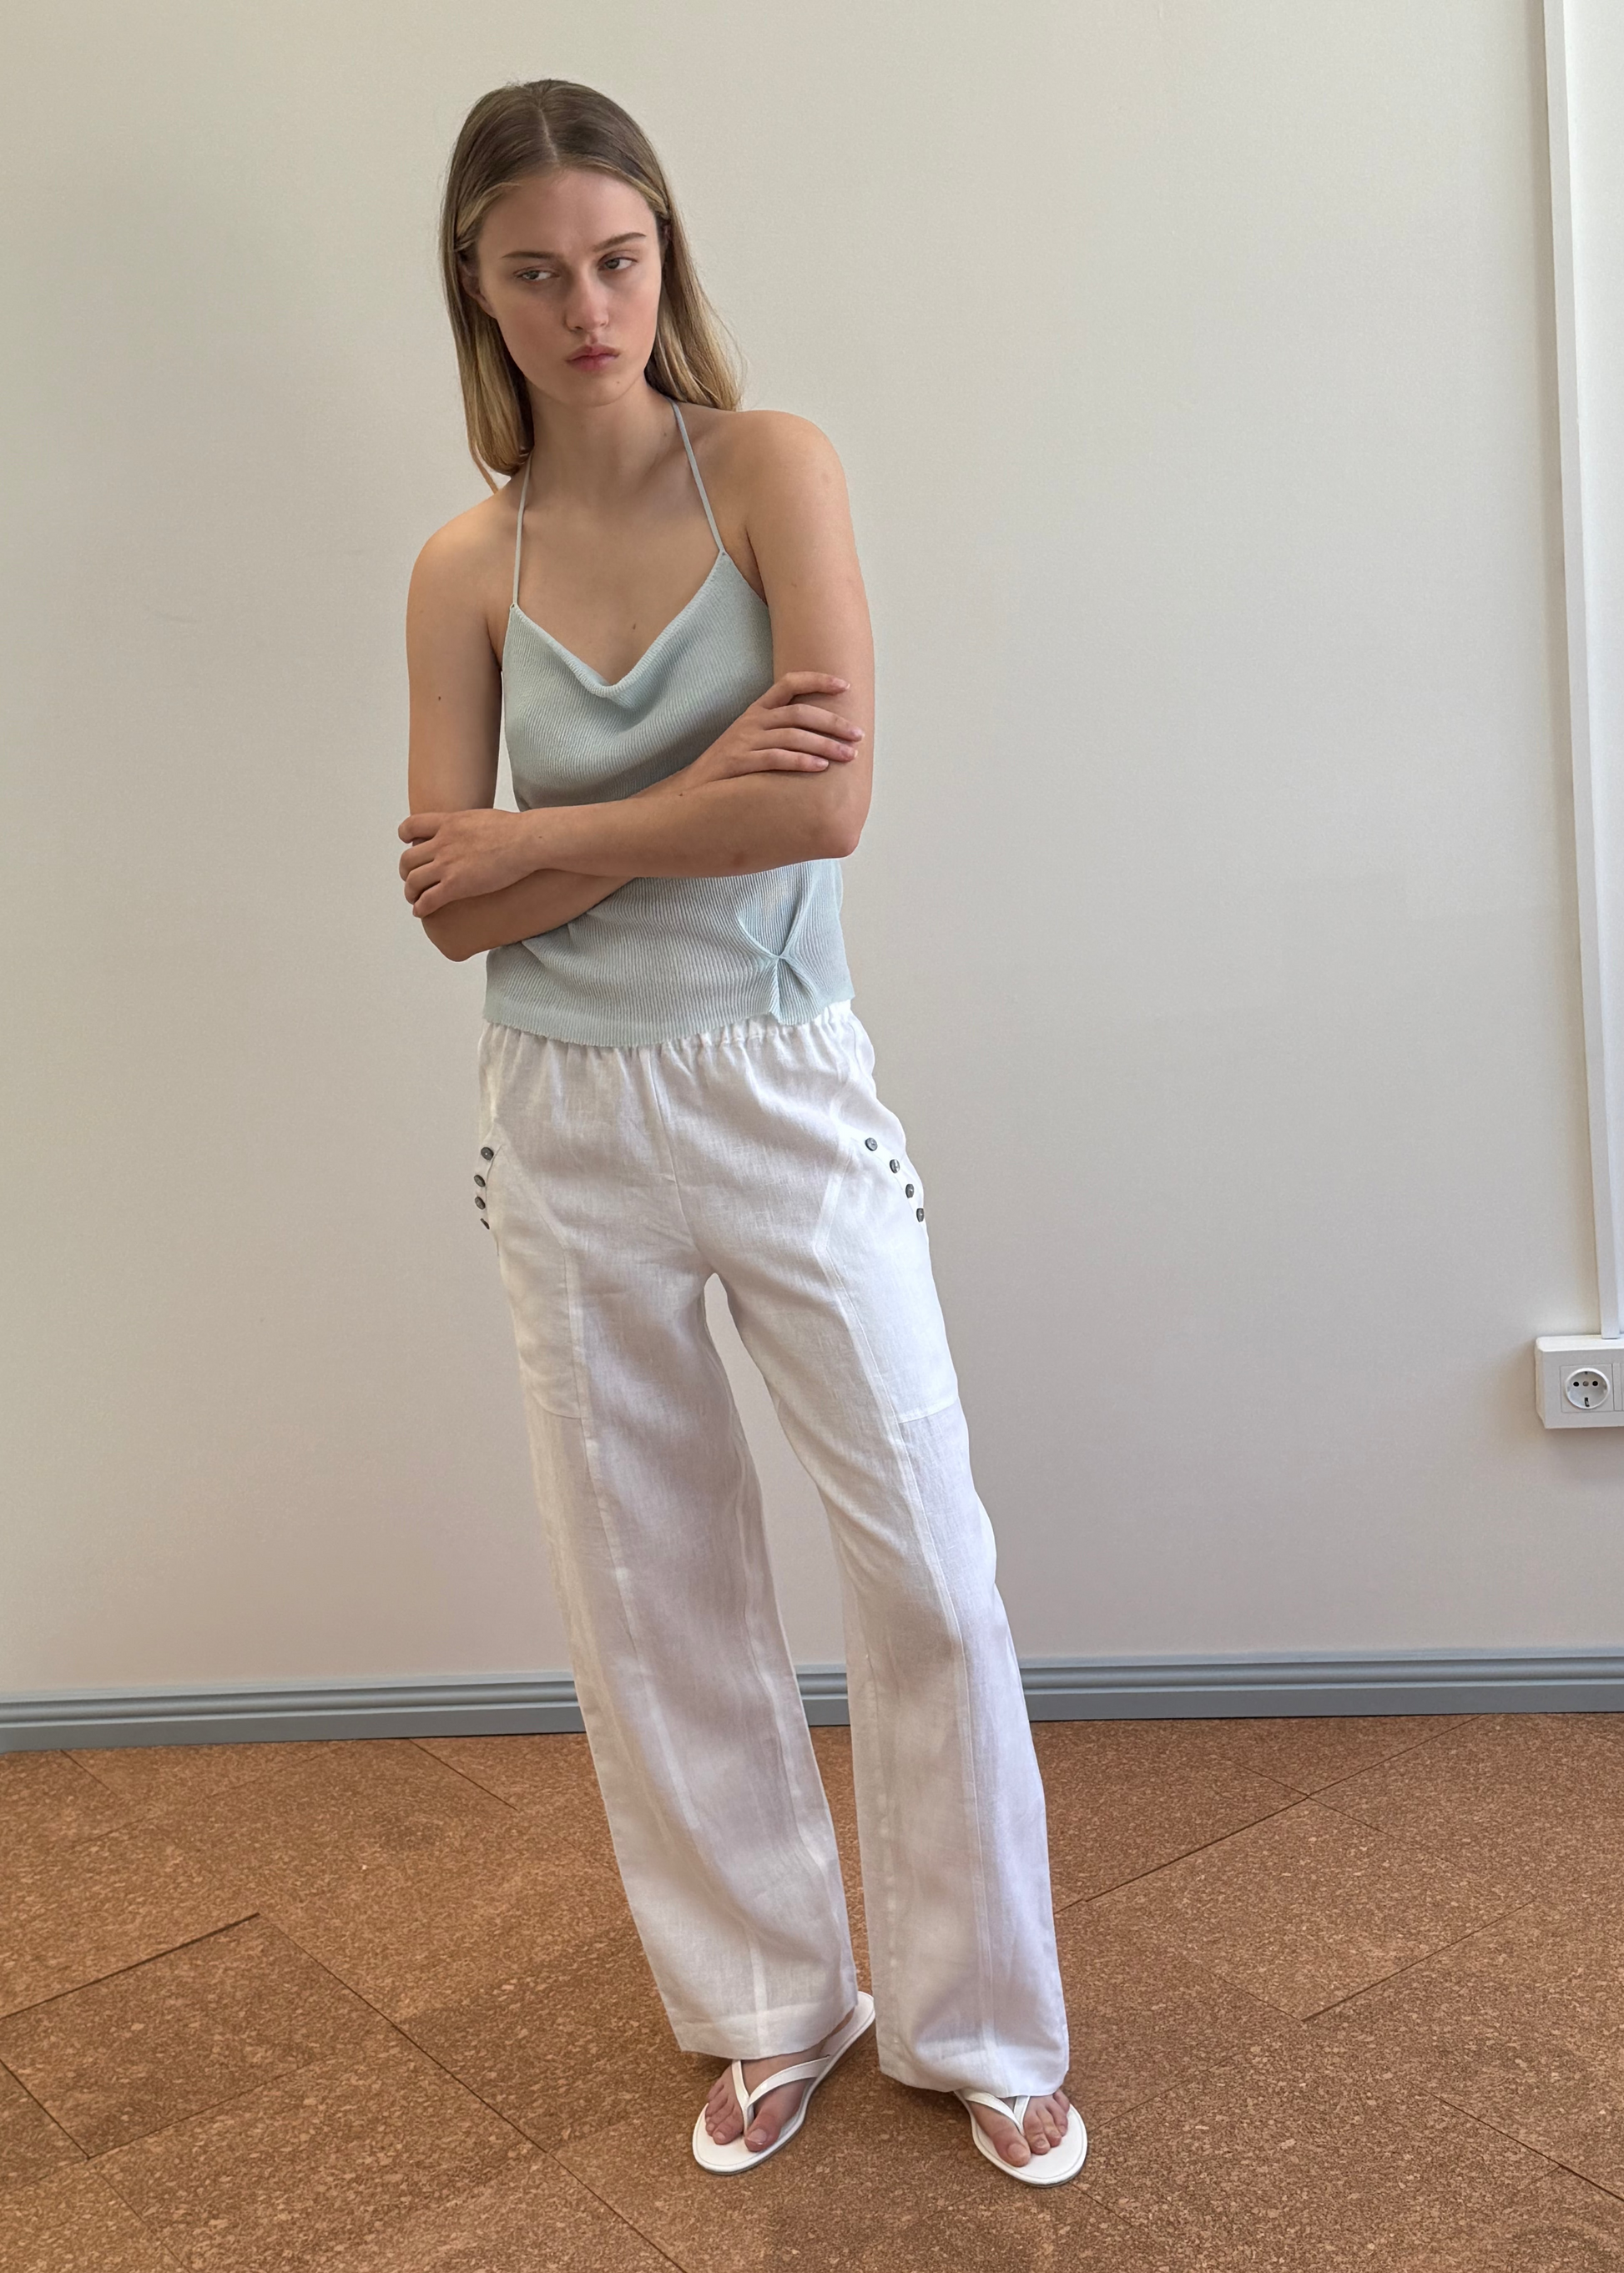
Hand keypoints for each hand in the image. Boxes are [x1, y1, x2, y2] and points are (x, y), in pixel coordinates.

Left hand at [397, 808, 543, 916]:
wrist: (527, 840)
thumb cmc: (515, 829)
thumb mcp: (482, 817)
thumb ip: (469, 825)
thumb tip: (476, 830)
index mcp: (448, 823)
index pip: (411, 826)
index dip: (405, 836)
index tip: (409, 844)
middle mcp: (442, 843)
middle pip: (408, 859)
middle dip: (406, 871)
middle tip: (411, 879)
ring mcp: (447, 864)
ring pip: (413, 881)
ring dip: (410, 892)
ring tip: (414, 899)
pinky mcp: (456, 885)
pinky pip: (428, 899)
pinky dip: (420, 908)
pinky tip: (421, 912)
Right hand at [658, 672, 863, 796]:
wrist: (692, 790)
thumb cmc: (731, 768)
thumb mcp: (753, 740)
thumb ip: (781, 733)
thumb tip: (822, 735)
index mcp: (757, 711)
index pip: (789, 683)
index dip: (817, 680)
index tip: (845, 686)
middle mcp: (752, 721)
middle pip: (799, 713)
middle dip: (833, 723)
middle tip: (857, 735)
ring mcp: (744, 741)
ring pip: (792, 736)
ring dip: (825, 745)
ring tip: (848, 755)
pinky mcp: (739, 763)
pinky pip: (775, 758)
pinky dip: (800, 762)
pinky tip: (820, 767)